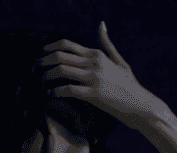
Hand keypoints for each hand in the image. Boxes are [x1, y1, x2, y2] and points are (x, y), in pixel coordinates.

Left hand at [40, 22, 160, 128]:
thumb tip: (100, 24)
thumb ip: (106, 44)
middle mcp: (94, 63)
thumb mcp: (118, 61)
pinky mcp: (95, 94)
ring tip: (41, 82)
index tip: (41, 53)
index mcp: (97, 54)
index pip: (68, 45)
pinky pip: (69, 90)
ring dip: (48, 76)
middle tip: (35, 68)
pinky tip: (50, 95)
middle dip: (45, 61)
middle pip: (62, 56)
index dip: (51, 48)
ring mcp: (94, 78)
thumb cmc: (129, 85)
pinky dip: (56, 92)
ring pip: (63, 70)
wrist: (141, 104)